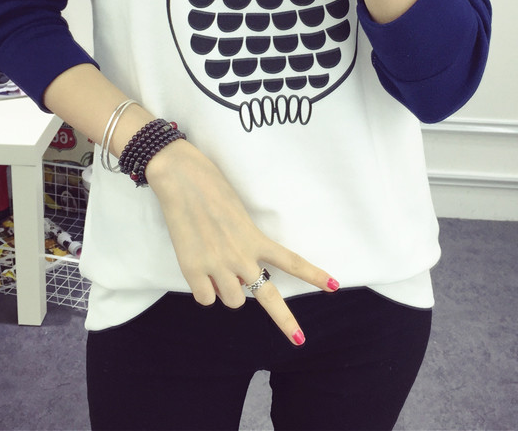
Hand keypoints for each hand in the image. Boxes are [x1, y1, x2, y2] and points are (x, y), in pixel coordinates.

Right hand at [146, 139, 338, 345]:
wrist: (181, 179)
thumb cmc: (211, 186)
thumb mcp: (238, 213)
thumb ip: (244, 243)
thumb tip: (236, 274)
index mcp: (255, 238)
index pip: (291, 261)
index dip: (314, 275)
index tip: (335, 285)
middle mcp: (240, 257)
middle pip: (267, 297)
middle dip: (285, 321)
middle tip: (298, 339)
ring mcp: (217, 265)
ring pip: (234, 301)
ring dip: (229, 291)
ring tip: (217, 268)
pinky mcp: (193, 270)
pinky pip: (206, 299)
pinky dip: (205, 291)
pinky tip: (200, 271)